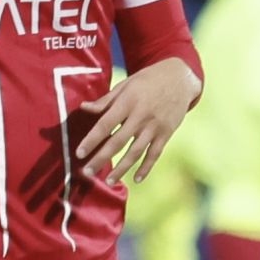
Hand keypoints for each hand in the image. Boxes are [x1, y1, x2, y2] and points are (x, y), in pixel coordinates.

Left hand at [75, 58, 200, 185]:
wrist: (180, 78)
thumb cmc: (147, 80)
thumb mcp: (125, 85)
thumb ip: (105, 100)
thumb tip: (83, 108)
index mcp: (127, 102)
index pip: (105, 125)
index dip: (91, 140)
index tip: (79, 153)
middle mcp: (141, 116)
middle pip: (118, 142)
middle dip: (101, 159)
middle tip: (87, 172)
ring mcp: (155, 126)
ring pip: (136, 152)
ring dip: (121, 168)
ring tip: (108, 181)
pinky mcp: (167, 133)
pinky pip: (155, 153)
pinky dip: (147, 167)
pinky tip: (137, 179)